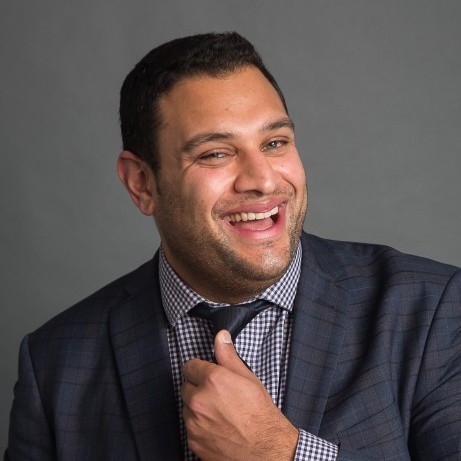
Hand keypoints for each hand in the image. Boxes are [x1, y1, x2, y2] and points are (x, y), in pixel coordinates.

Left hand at [182, 330, 298, 460]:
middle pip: (186, 386)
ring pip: (187, 407)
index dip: (200, 369)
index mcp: (212, 380)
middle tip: (218, 395)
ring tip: (219, 412)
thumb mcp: (247, 378)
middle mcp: (198, 400)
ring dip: (197, 407)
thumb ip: (228, 356)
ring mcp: (193, 423)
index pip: (189, 366)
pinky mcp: (193, 441)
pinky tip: (217, 427)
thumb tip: (221, 336)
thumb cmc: (259, 413)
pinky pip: (190, 427)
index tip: (208, 374)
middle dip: (198, 387)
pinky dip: (199, 426)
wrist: (266, 450)